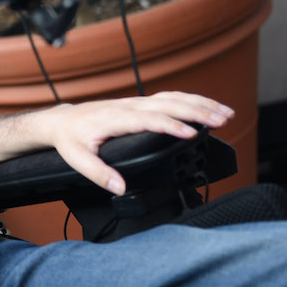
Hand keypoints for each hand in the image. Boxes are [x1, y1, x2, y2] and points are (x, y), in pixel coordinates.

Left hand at [35, 91, 232, 195]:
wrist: (61, 121)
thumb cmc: (70, 139)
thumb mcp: (76, 159)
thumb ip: (98, 173)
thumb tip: (120, 188)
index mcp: (115, 118)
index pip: (148, 119)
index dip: (171, 125)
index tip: (191, 134)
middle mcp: (128, 106)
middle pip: (168, 104)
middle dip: (197, 111)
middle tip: (221, 121)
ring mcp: (135, 103)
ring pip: (173, 98)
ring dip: (200, 103)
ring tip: (225, 113)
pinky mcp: (139, 104)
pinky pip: (169, 98)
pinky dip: (191, 101)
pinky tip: (208, 107)